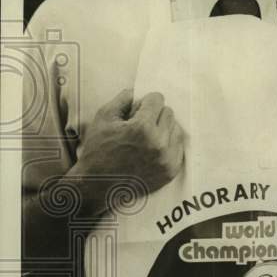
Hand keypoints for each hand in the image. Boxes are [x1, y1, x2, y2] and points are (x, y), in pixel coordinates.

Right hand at [72, 89, 184, 206]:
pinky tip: (154, 148)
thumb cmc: (97, 150)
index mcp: (142, 127)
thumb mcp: (103, 118)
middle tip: (140, 124)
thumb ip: (121, 100)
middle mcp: (159, 143)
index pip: (157, 100)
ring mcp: (167, 159)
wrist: (98, 186)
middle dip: (155, 114)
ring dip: (164, 129)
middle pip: (169, 113)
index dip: (146, 102)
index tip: (138, 109)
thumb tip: (135, 91)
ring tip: (147, 137)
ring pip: (176, 130)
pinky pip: (179, 148)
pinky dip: (169, 145)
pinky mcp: (171, 171)